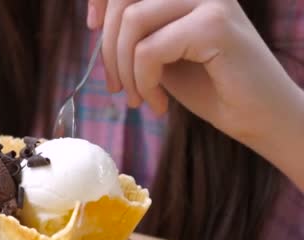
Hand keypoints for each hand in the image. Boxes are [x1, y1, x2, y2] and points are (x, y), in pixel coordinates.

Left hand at [86, 0, 302, 142]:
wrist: (258, 118)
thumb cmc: (211, 87)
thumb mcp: (163, 53)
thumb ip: (139, 32)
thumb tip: (99, 22)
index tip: (92, 27)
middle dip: (108, 48)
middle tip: (116, 87)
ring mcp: (210, 0)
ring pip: (132, 21)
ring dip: (125, 70)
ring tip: (138, 98)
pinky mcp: (215, 25)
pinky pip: (149, 50)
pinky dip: (144, 82)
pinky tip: (157, 104)